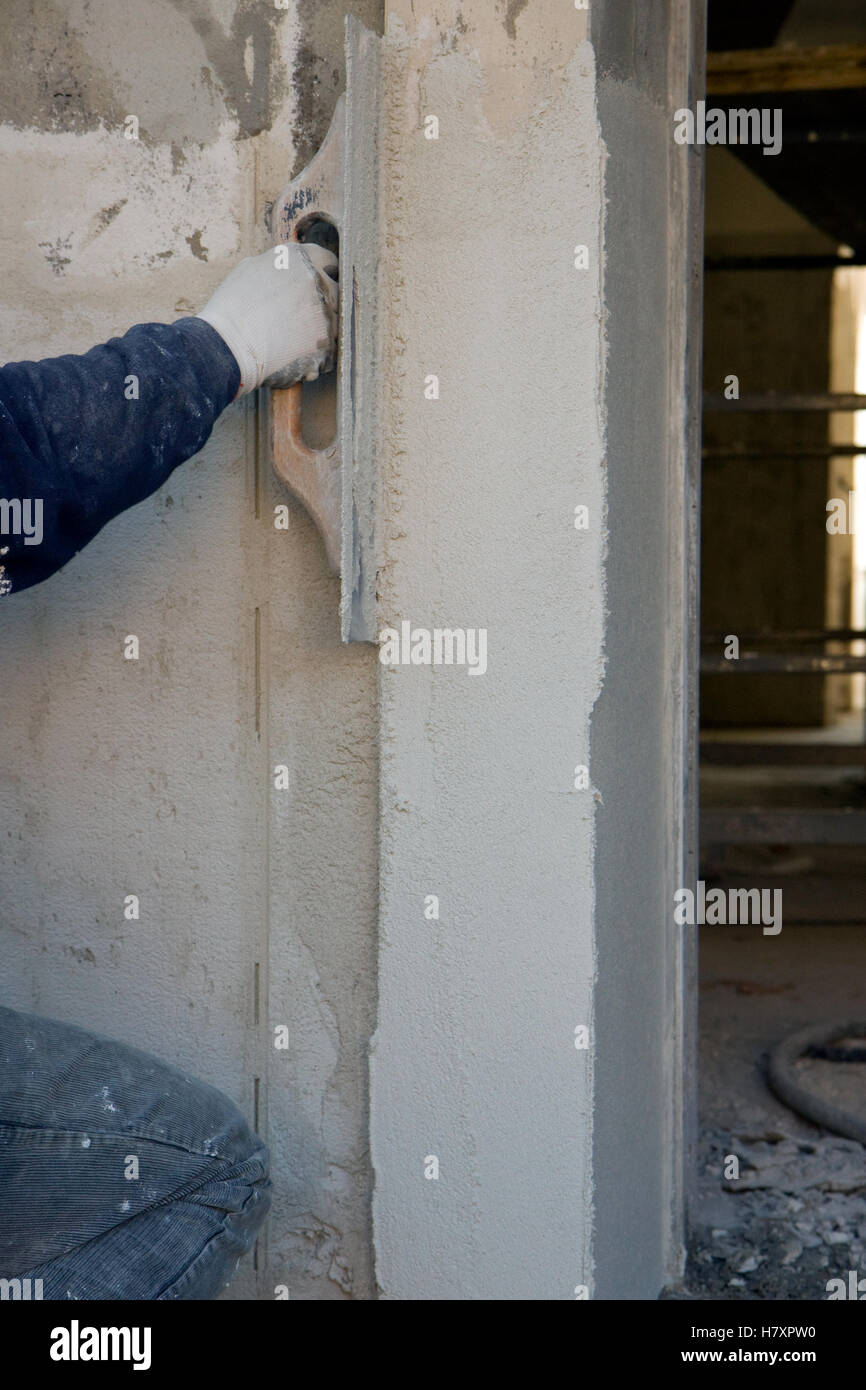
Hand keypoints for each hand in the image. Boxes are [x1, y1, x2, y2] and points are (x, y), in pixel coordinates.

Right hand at [195, 243, 338, 395]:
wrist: (228, 345)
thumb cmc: (232, 309)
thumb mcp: (252, 268)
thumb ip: (280, 265)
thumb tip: (291, 269)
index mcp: (299, 257)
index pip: (328, 260)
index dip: (325, 273)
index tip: (322, 284)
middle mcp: (317, 280)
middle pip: (336, 292)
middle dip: (325, 304)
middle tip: (306, 319)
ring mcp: (325, 311)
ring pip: (335, 321)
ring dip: (322, 330)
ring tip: (295, 340)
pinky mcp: (327, 342)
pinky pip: (331, 349)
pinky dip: (318, 355)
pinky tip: (295, 356)